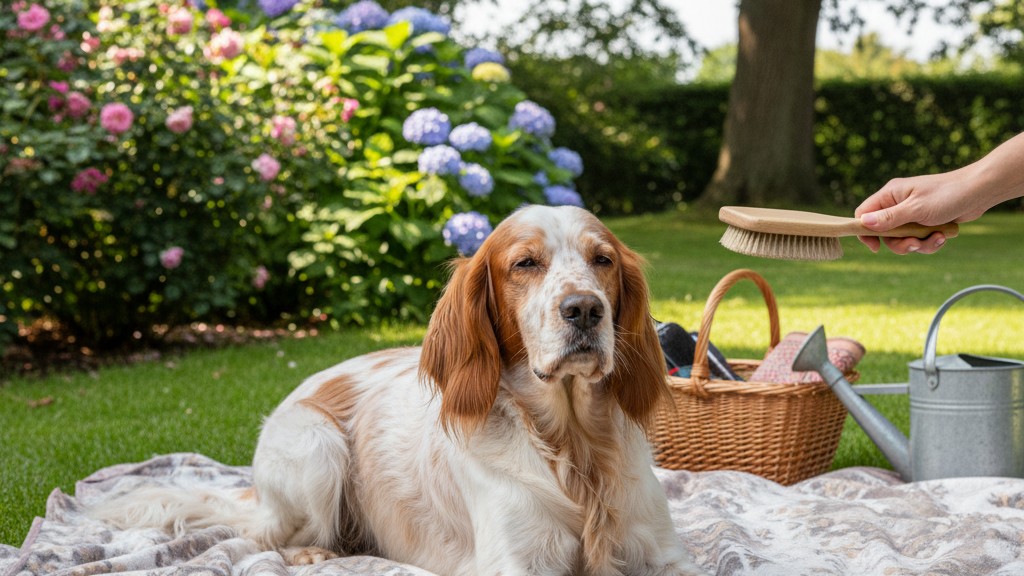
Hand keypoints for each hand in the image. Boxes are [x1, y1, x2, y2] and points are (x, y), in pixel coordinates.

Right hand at [855, 172, 984, 254]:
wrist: (980, 191)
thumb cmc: (948, 194)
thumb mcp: (916, 209)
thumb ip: (889, 218)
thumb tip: (863, 223)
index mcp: (890, 195)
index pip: (864, 214)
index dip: (865, 231)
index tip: (876, 246)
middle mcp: (898, 204)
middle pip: (884, 233)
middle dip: (900, 243)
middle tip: (914, 244)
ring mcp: (912, 214)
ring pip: (903, 239)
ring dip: (919, 244)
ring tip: (936, 238)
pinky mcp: (925, 222)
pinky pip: (919, 239)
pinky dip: (930, 242)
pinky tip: (943, 236)